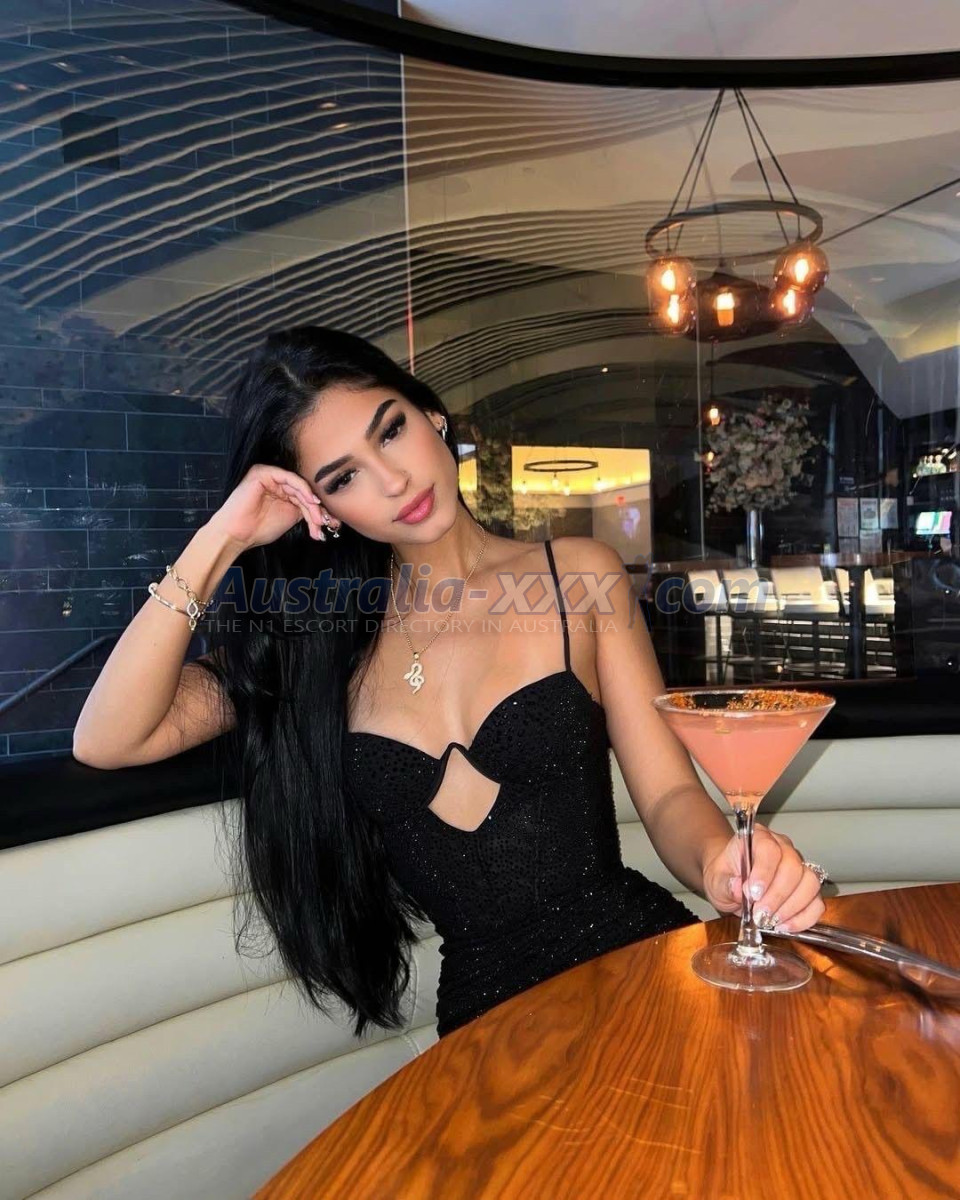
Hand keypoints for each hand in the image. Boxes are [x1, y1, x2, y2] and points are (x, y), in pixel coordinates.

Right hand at [207, 463, 341, 550]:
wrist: (237, 535)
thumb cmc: (259, 529)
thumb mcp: (290, 519)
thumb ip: (305, 511)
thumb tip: (328, 513)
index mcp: (283, 491)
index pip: (306, 497)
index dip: (320, 510)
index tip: (332, 524)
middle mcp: (277, 482)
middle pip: (305, 492)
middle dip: (318, 509)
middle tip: (327, 523)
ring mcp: (270, 476)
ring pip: (299, 486)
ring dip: (312, 504)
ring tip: (318, 519)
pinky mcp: (264, 473)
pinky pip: (289, 478)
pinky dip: (302, 489)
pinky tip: (310, 502)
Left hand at [701, 825, 825, 932]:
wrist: (731, 882)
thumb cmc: (725, 876)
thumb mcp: (715, 880)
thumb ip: (724, 883)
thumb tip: (738, 888)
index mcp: (758, 838)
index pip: (769, 849)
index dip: (763, 873)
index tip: (752, 894)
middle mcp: (783, 848)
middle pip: (793, 866)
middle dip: (777, 896)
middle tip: (760, 914)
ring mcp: (799, 866)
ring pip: (810, 883)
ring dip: (792, 907)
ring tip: (771, 921)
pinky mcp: (807, 889)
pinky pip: (817, 903)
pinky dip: (804, 918)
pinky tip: (785, 926)